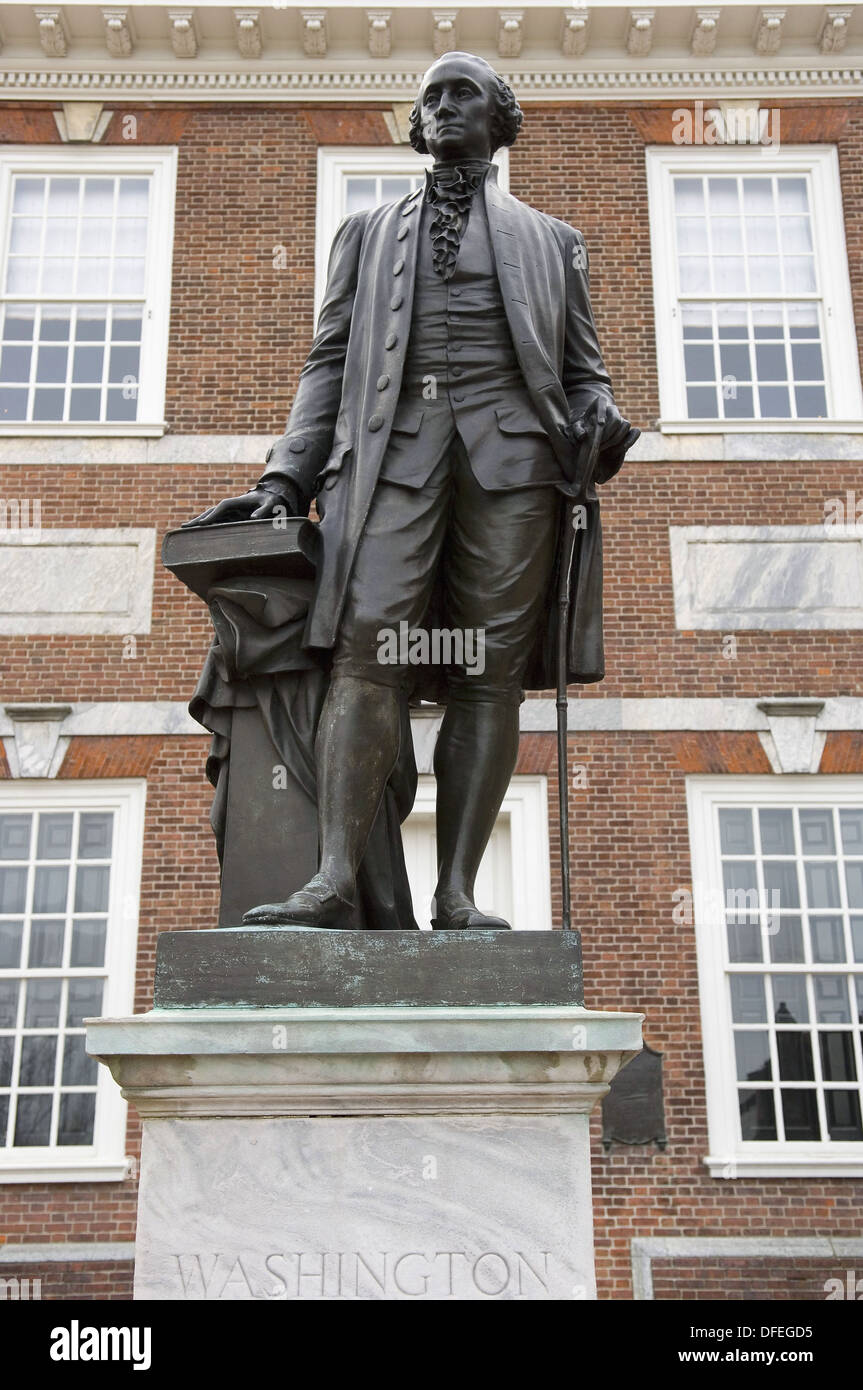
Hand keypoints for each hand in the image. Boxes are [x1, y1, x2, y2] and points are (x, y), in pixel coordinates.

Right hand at [182, 482, 301, 528]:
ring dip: (199, 522)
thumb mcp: (271, 504)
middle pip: (211, 511)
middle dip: (199, 519)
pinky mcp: (231, 516)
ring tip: (185, 529)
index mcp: (238, 501)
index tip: (202, 524)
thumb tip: (253, 518)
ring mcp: (230, 511)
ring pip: (211, 516)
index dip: (212, 516)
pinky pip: (217, 521)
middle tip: (184, 527)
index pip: (222, 508)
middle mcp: (231, 505)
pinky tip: (199, 531)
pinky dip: (207, 525)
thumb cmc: (272, 501)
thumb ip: (263, 510)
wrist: (273, 495)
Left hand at [569, 398, 638, 486]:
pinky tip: (623, 449)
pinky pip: (635, 433)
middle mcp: (613, 412)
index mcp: (599, 406)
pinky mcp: (628, 433)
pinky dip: (631, 440)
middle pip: (616, 418)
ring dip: (616, 438)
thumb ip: (577, 431)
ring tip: (604, 449)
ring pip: (625, 425)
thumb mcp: (575, 430)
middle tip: (598, 444)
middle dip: (608, 432)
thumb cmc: (581, 431)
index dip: (603, 412)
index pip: (603, 404)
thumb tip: (583, 435)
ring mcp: (621, 422)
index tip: (600, 423)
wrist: (589, 442)